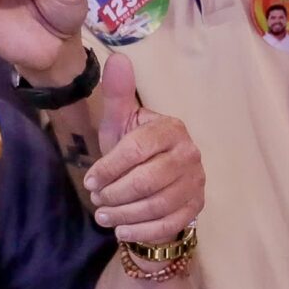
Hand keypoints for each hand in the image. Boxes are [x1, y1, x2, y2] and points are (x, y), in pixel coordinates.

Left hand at [81, 56, 203, 243]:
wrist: (154, 186)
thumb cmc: (131, 153)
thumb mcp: (119, 125)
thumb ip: (117, 95)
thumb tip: (117, 58)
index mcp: (171, 129)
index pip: (137, 149)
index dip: (109, 167)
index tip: (91, 180)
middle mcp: (190, 153)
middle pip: (147, 180)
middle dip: (115, 195)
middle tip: (98, 201)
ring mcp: (197, 181)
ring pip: (156, 204)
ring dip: (123, 215)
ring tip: (104, 216)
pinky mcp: (197, 207)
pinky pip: (169, 224)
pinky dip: (141, 231)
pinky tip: (122, 230)